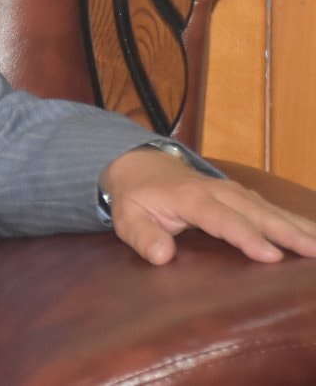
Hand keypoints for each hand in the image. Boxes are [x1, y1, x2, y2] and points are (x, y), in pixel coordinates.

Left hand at [101, 147, 315, 264]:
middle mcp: (219, 192)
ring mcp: (235, 193)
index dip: (247, 237)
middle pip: (258, 213)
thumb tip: (161, 256)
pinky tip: (314, 236)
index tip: (271, 256)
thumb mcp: (126, 217)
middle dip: (289, 233)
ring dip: (300, 227)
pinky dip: (297, 221)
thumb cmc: (136, 198)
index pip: (223, 220)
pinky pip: (273, 209)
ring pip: (272, 210)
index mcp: (191, 198)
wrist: (141, 165)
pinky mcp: (245, 197)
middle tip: (315, 251)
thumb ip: (142, 237)